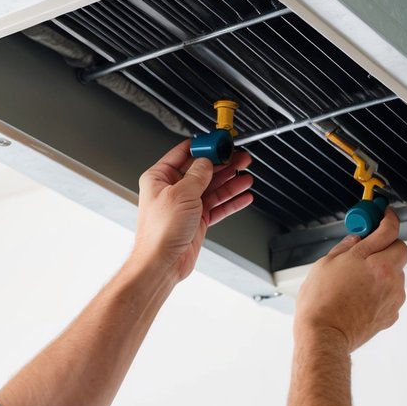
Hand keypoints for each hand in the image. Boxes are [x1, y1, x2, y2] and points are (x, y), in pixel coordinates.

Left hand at [129, 139, 253, 282]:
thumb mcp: (181, 194)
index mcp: (159, 177)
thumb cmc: (159, 232)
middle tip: (239, 157)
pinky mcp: (197, 220)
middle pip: (202, 170)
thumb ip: (198, 175)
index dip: (203, 147)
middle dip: (223, 164)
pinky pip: (217, 206)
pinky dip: (231, 201)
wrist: (162, 263)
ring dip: (231, 182)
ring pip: (213, 188)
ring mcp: (186, 205)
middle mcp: (172, 189)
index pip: (184, 153)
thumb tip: (207, 161)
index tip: (218, 142)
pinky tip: (243, 195)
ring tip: (246, 175)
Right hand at [295, 208, 406, 351]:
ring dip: (384, 270)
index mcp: (373, 260)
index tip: (385, 214)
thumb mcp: (325, 264)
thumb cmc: (320, 303)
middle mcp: (389, 277)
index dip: (388, 218)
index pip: (389, 230)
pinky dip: (381, 291)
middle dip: (388, 245)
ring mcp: (393, 296)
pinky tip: (360, 296)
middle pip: (400, 250)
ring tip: (358, 280)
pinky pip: (391, 293)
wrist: (324, 337)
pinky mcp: (392, 313)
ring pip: (397, 273)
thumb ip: (346, 247)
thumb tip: (356, 238)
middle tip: (370, 248)